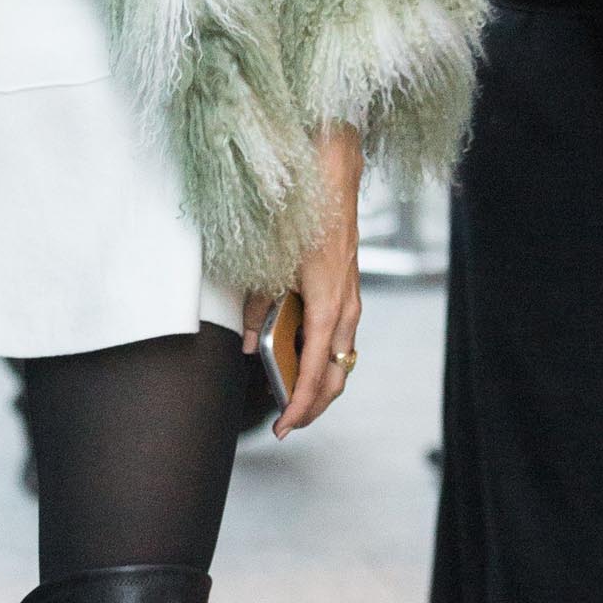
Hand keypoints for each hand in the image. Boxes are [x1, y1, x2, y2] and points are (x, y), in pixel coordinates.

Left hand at [256, 125, 363, 437]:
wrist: (332, 175)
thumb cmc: (299, 216)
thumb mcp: (268, 265)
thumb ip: (259, 309)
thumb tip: (250, 347)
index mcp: (327, 306)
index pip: (315, 373)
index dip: (300, 406)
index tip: (284, 427)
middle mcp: (347, 309)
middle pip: (336, 378)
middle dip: (313, 406)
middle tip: (287, 424)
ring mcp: (352, 302)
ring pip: (342, 361)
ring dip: (321, 386)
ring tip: (293, 400)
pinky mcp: (350, 293)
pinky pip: (340, 340)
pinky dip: (324, 360)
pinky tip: (302, 362)